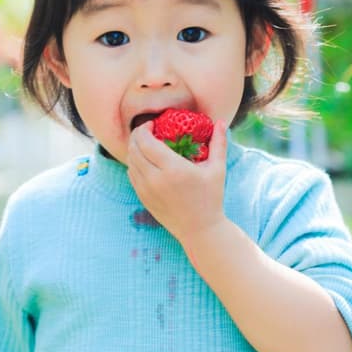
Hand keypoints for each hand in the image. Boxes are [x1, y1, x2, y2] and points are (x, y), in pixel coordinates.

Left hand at [126, 119, 227, 244]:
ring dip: (134, 148)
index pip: (146, 142)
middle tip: (146, 130)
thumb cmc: (211, 198)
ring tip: (144, 143)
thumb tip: (221, 122)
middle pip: (134, 149)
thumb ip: (219, 143)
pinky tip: (144, 159)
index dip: (145, 129)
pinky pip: (132, 175)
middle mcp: (155, 179)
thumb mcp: (217, 169)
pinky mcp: (143, 199)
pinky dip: (134, 163)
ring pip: (130, 162)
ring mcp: (146, 190)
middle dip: (137, 135)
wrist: (200, 230)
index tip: (153, 124)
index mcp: (173, 169)